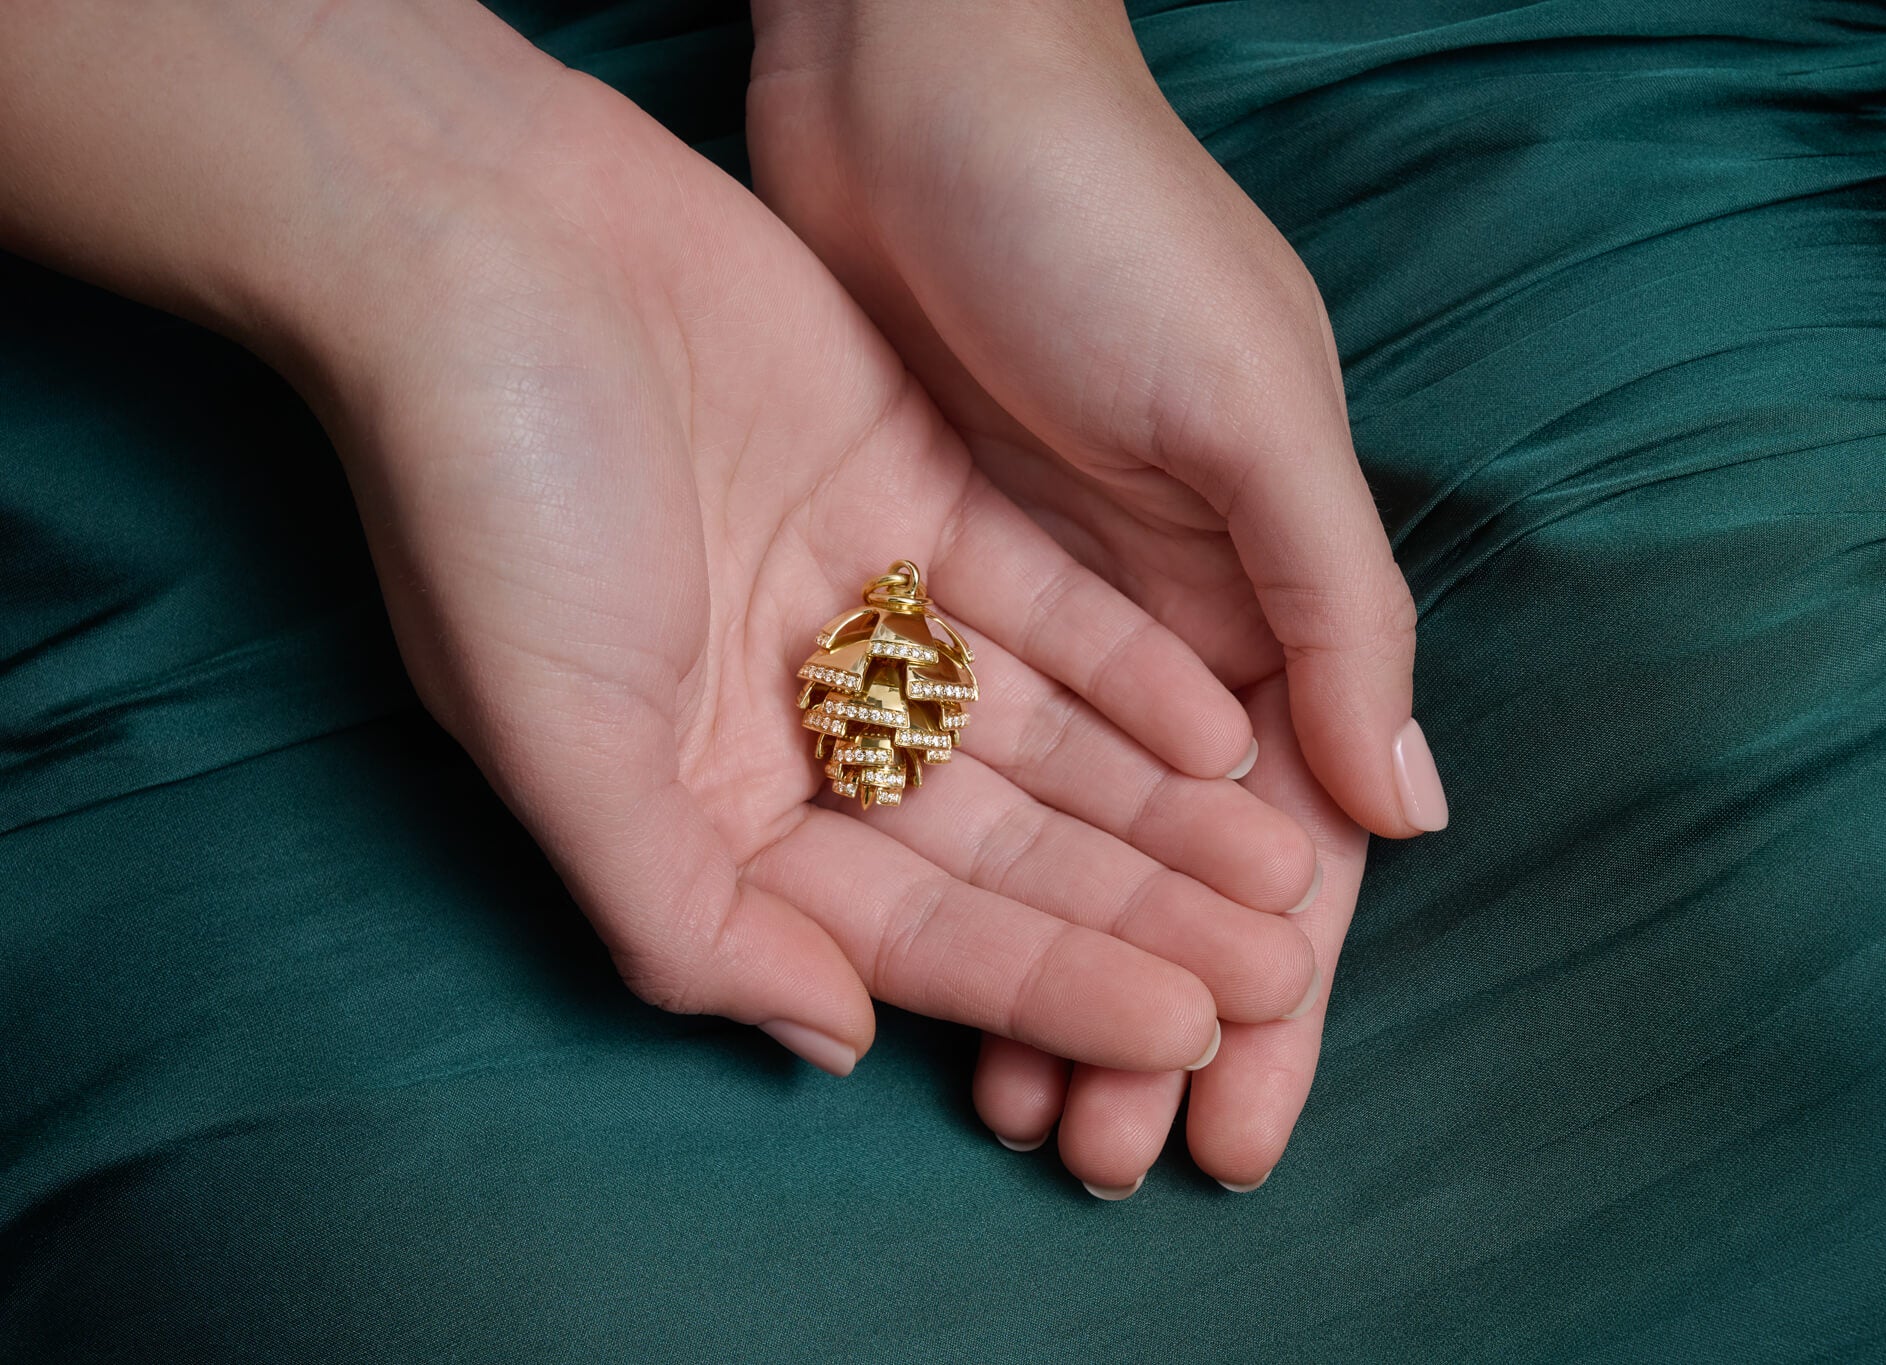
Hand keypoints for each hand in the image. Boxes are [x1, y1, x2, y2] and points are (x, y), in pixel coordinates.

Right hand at [1, 1, 1322, 1075]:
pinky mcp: (916, 492)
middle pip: (999, 844)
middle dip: (1137, 909)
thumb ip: (686, 915)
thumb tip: (835, 1039)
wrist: (483, 240)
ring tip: (1287, 866)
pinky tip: (1227, 727)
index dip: (1049, 983)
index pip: (909, 926)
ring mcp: (861, 607)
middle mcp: (793, 722)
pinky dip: (1130, 663)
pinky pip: (1044, 604)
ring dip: (1160, 803)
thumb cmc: (487, 506)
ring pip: (1041, 733)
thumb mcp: (557, 743)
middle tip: (1276, 970)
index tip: (1185, 1030)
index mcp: (705, 804)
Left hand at [747, 0, 1445, 1176]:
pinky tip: (915, 961)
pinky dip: (944, 867)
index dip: (1273, 992)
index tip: (1242, 1125)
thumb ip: (1334, 610)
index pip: (1289, 841)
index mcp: (1270, 596)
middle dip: (1149, 1013)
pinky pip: (943, 760)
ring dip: (1045, 970)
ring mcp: (1039, 614)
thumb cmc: (1104, 224)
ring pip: (1052, 840)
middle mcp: (1165, 624)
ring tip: (1015, 1101)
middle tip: (1107, 1152)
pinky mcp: (921, 580)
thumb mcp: (1246, 410)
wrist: (921, 83)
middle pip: (1165, 873)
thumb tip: (1404, 819)